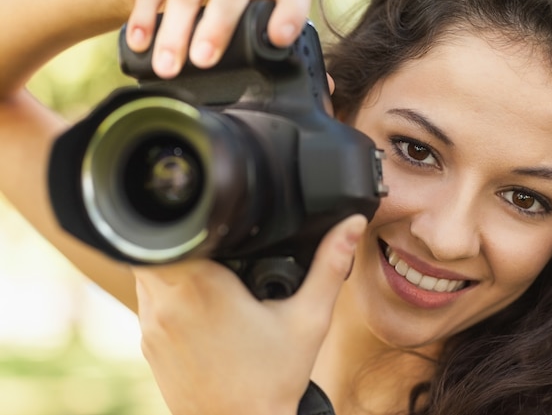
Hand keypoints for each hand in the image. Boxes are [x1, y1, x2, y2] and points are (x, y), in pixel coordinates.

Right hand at [125, 0, 310, 78]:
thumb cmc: (258, 1)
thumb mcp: (279, 10)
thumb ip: (294, 44)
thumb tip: (325, 88)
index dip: (288, 15)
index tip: (279, 38)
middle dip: (216, 25)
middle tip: (203, 60)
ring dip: (174, 29)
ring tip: (167, 67)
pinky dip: (144, 15)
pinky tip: (139, 43)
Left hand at [133, 215, 366, 414]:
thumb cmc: (273, 381)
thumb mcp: (310, 319)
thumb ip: (329, 265)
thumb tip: (351, 225)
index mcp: (202, 288)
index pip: (176, 232)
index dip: (191, 221)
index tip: (215, 224)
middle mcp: (166, 304)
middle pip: (159, 246)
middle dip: (188, 240)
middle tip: (220, 249)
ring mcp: (151, 327)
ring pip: (149, 272)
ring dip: (176, 265)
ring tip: (213, 275)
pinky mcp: (148, 345)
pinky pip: (150, 301)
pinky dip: (170, 293)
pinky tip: (201, 306)